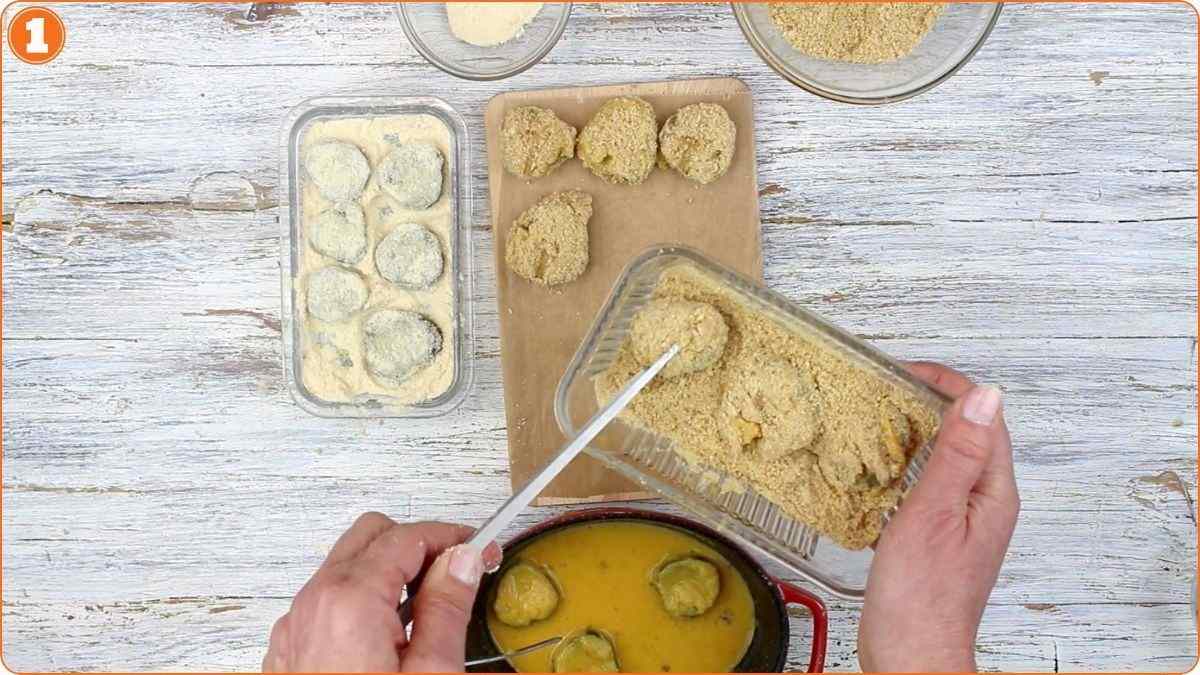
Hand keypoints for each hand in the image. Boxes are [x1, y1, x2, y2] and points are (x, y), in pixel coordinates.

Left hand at [264, 513, 501, 672]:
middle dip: (419, 544)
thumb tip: (462, 562)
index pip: (409, 537)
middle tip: (459, 571)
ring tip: (431, 609)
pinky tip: (392, 634)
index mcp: (352, 602)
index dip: (454, 538)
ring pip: (347, 565)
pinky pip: (328, 600)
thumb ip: (446, 609)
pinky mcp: (291, 649)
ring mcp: (297, 626)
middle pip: (371, 535)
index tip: (483, 552)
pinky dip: (362, 599)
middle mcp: (316, 604)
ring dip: (390, 571)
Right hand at [858, 362, 1019, 671]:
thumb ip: (957, 454)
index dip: (949, 385)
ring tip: (880, 418)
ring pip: (949, 456)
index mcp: (993, 493)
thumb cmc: (921, 598)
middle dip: (931, 402)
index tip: (908, 372)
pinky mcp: (941, 535)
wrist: (911, 654)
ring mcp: (965, 520)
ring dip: (918, 431)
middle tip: (888, 388)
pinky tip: (880, 468)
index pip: (985, 418)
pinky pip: (931, 483)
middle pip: (969, 432)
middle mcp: (986, 503)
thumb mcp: (934, 513)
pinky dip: (908, 464)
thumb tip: (984, 396)